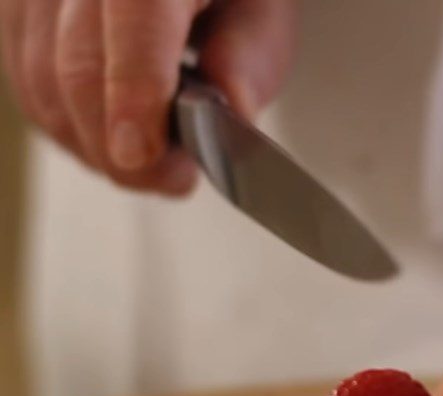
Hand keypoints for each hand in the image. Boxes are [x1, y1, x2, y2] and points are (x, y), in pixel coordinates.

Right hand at [0, 0, 296, 194]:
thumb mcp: (263, 15)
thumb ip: (250, 60)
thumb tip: (230, 113)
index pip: (136, 20)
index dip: (134, 96)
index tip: (145, 156)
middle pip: (77, 66)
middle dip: (122, 147)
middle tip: (174, 177)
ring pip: (43, 85)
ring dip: (97, 147)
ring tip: (151, 162)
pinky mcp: (18, 10)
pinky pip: (27, 85)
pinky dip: (70, 129)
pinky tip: (112, 140)